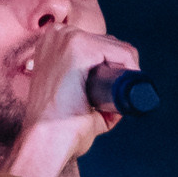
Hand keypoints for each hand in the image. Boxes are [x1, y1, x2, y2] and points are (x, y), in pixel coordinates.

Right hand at [6, 24, 138, 176]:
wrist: (45, 142)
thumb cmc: (56, 130)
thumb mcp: (75, 104)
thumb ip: (93, 102)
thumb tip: (116, 105)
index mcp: (53, 45)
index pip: (97, 47)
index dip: (112, 69)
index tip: (116, 92)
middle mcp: (57, 34)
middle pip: (109, 44)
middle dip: (121, 70)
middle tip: (117, 99)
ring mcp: (67, 38)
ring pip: (117, 48)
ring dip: (126, 72)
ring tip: (117, 98)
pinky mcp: (79, 46)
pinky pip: (122, 52)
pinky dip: (132, 69)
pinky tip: (128, 86)